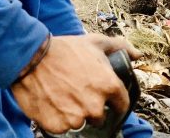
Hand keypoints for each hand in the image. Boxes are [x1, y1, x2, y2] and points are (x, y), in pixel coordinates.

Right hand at [12, 34, 138, 133]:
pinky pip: (63, 127)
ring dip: (74, 113)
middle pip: (100, 116)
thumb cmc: (64, 49)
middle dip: (91, 106)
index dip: (113, 100)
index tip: (104, 96)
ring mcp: (76, 118)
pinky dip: (58, 118)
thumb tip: (138, 54)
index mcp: (109, 86)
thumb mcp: (95, 42)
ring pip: (80, 122)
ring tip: (63, 95)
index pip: (121, 105)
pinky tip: (53, 102)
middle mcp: (95, 105)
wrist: (31, 57)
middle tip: (77, 91)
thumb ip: (120, 47)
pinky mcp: (58, 126)